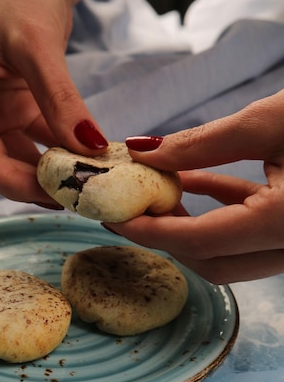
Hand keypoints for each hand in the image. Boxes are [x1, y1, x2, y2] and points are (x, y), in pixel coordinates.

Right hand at [0, 0, 109, 204]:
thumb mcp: (38, 44)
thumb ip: (60, 100)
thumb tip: (88, 148)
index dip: (9, 182)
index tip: (54, 194)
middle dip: (33, 181)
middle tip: (77, 195)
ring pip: (15, 156)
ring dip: (49, 169)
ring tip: (87, 181)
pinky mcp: (12, 105)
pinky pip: (34, 138)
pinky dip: (59, 148)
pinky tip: (87, 158)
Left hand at [105, 90, 283, 282]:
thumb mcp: (272, 121)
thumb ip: (203, 142)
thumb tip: (142, 151)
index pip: (200, 242)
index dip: (151, 230)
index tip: (112, 215)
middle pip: (211, 259)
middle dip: (164, 235)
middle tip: (127, 206)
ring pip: (229, 251)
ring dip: (188, 223)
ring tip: (154, 188)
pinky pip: (249, 231)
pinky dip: (218, 211)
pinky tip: (191, 182)